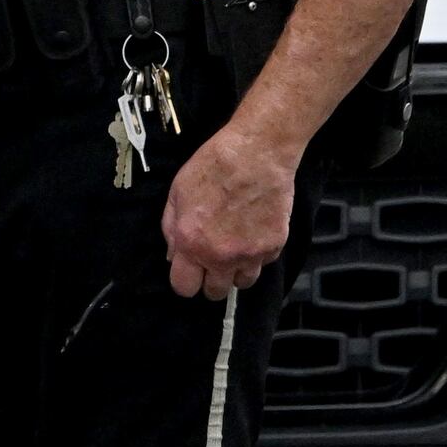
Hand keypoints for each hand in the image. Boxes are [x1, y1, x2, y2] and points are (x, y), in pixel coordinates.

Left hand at [162, 117, 300, 300]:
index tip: (190, 271)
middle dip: (211, 279)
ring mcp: (251, 254)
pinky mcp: (274, 246)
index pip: (184, 287)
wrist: (257, 154)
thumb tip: (174, 255)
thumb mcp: (177, 193)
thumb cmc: (213, 166)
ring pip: (243, 282)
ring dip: (237, 270)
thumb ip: (172, 229)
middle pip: (215, 293)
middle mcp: (221, 256)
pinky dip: (258, 253)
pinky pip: (263, 263)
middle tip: (213, 259)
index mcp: (192, 244)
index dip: (186, 280)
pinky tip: (253, 231)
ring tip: (235, 247)